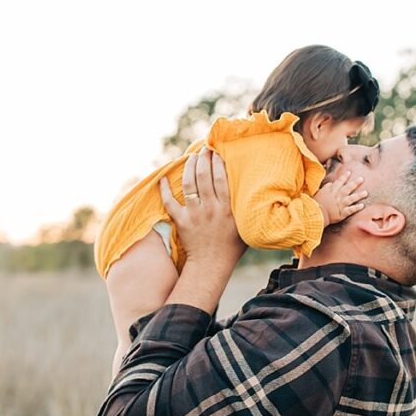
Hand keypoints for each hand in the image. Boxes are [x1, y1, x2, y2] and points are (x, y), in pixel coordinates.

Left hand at [160, 148, 245, 272]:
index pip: (221, 178)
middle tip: (204, 150)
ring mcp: (194, 214)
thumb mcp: (244, 226)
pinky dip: (164, 190)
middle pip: (204, 176)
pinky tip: (162, 178)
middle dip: (203, 159)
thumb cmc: (232, 247)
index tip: (217, 151)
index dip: (218, 161)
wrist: (212, 266)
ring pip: (188, 184)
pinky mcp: (181, 221)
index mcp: (227, 209)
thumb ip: (244, 208)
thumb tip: (252, 190)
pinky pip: (169, 202)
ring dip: (189, 167)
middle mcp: (210, 209)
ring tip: (191, 157)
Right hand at [314, 171, 367, 225]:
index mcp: (332, 191)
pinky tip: (362, 205)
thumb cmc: (316, 204)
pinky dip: (357, 207)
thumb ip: (326, 187)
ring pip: (352, 198)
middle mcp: (338, 196)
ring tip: (366, 193)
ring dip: (359, 195)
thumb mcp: (319, 193)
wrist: (317, 214)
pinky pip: (351, 210)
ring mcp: (341, 204)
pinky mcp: (343, 213)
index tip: (349, 172)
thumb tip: (331, 183)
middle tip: (362, 178)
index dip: (344, 177)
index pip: (339, 182)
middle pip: (348, 188)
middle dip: (355, 183)